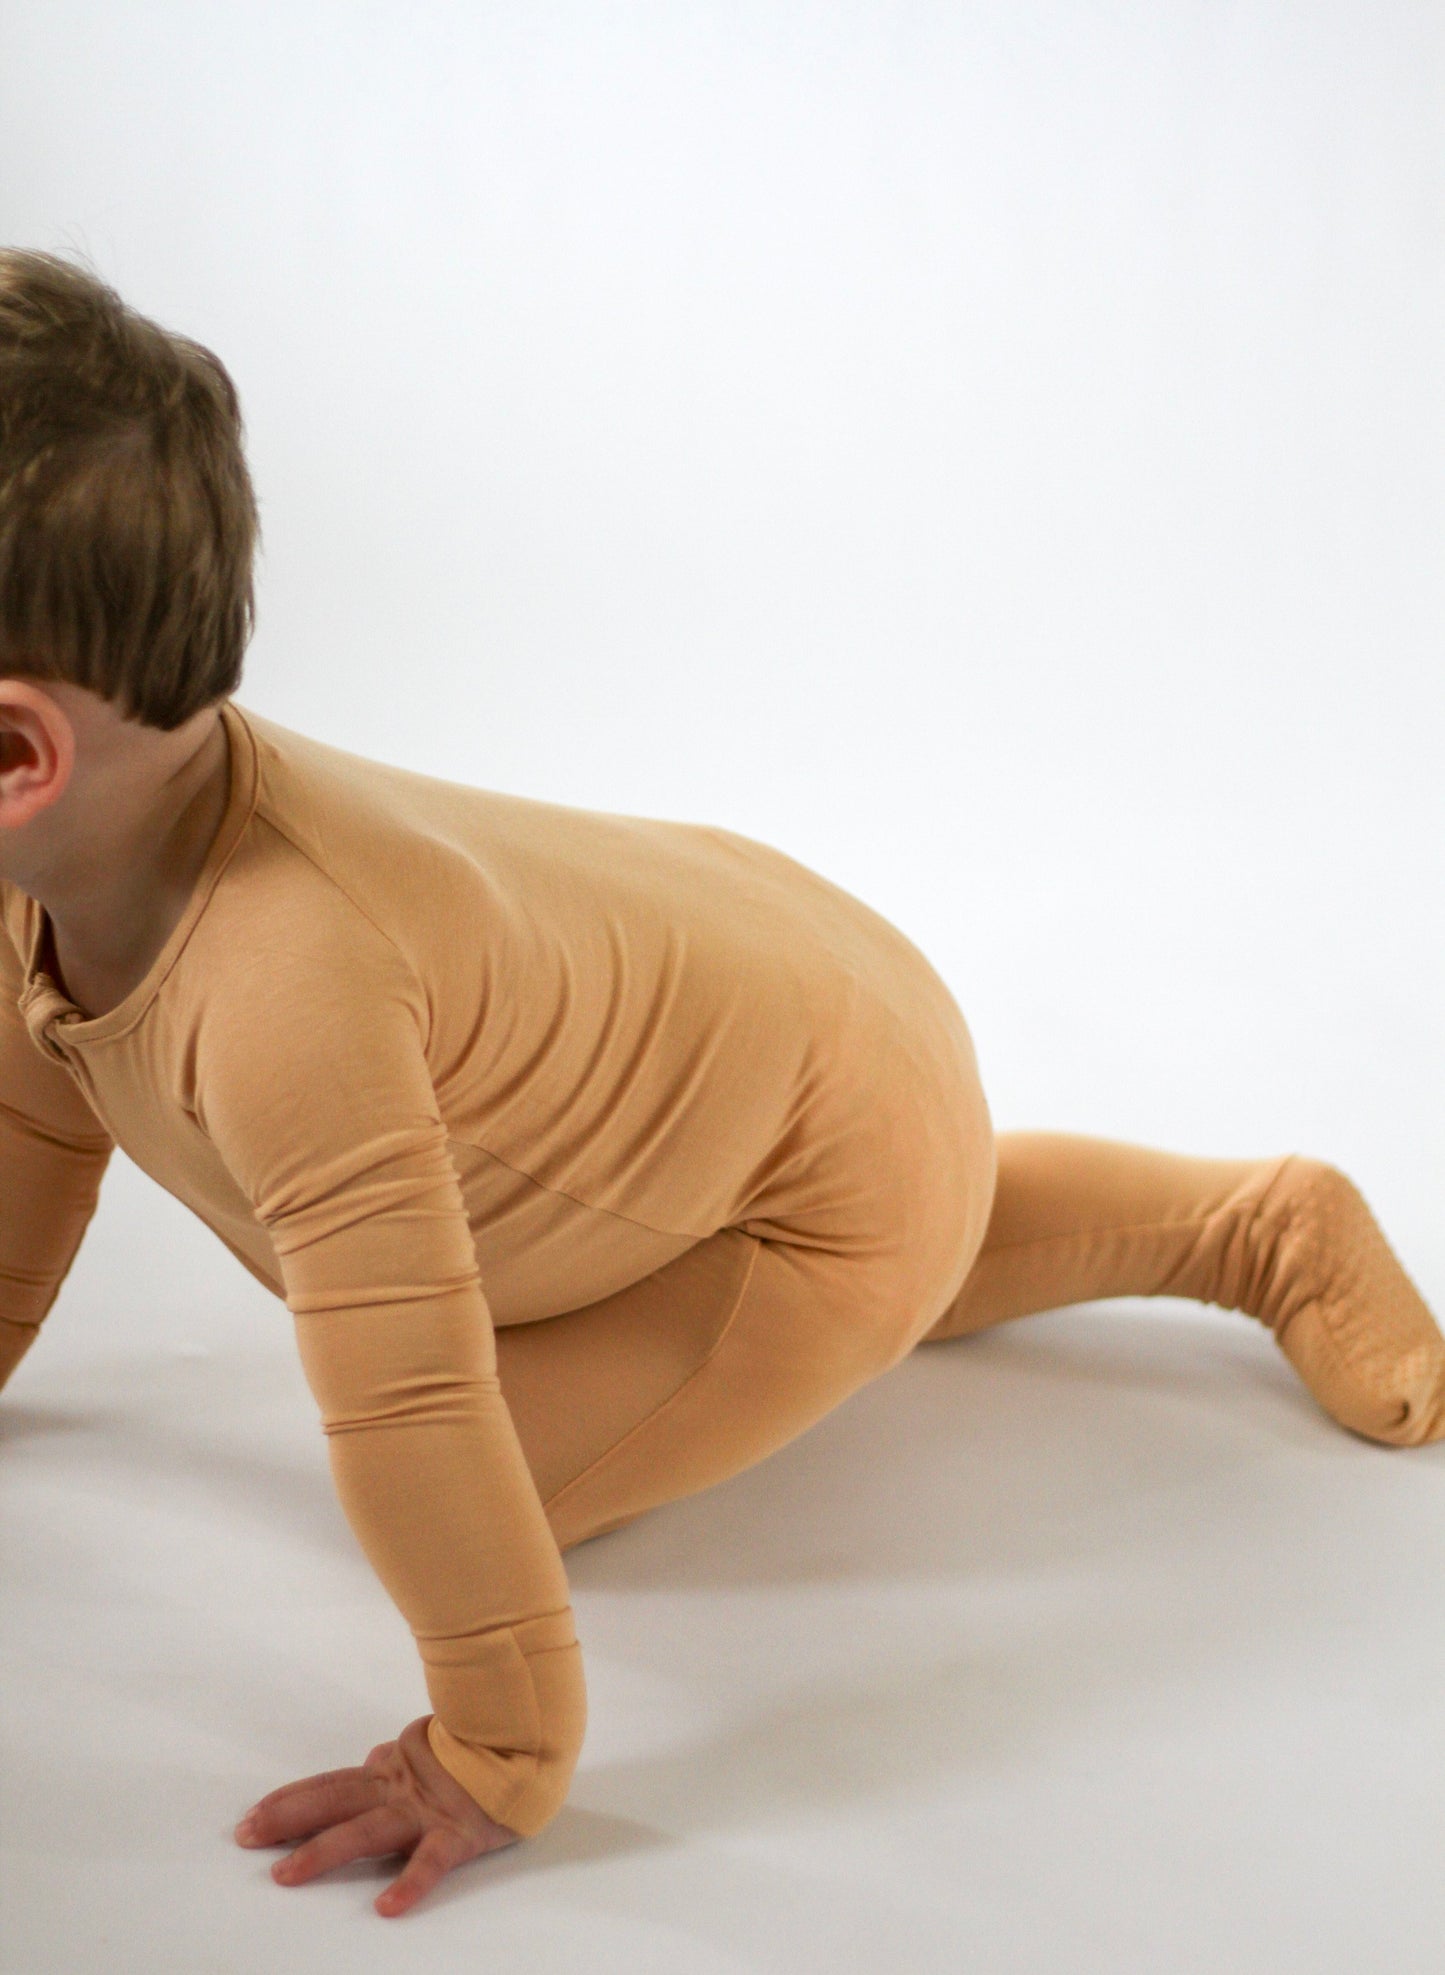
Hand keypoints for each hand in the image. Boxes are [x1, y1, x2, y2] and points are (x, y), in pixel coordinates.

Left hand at [234, 1715, 519, 1916]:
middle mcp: (401, 1790)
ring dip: (324, 1851)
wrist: (532, 1739)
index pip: (331, 1784)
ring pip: (367, 1831)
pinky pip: (431, 1863)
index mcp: (393, 1772)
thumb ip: (398, 1761)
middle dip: (288, 1819)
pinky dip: (409, 1884)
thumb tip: (371, 1758)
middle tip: (245, 1836)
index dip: (289, 1799)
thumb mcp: (432, 1750)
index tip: (251, 1816)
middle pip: (334, 1801)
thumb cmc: (483, 1749)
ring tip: (287, 1873)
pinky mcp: (459, 1834)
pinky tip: (386, 1908)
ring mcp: (427, 1812)